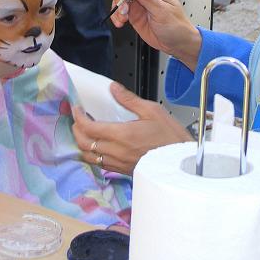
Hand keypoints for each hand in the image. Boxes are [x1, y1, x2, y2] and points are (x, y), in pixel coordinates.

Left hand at [72, 83, 192, 174]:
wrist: (182, 161)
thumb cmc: (171, 137)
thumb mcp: (152, 110)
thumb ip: (129, 99)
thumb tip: (113, 88)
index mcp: (123, 135)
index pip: (90, 128)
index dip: (79, 117)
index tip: (77, 109)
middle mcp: (118, 151)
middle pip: (84, 144)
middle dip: (76, 130)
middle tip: (78, 119)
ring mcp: (119, 163)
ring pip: (90, 157)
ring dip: (83, 144)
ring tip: (85, 132)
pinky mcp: (123, 171)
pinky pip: (100, 164)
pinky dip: (93, 154)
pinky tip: (98, 146)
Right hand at [111, 0, 200, 65]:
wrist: (177, 43)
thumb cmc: (177, 26)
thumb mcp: (162, 11)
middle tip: (123, 9)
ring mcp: (138, 4)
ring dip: (118, 7)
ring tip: (122, 18)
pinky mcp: (133, 15)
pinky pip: (120, 12)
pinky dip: (116, 16)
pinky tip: (120, 22)